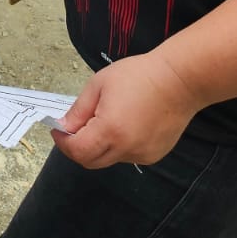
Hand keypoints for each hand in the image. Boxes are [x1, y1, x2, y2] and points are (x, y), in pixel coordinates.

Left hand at [51, 50, 201, 167]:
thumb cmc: (138, 76)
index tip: (58, 129)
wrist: (179, 80)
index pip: (77, 151)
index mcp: (110, 131)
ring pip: (108, 159)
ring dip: (98, 146)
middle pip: (90, 161)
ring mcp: (142, 155)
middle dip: (77, 147)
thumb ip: (79, 111)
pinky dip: (118, 146)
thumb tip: (64, 127)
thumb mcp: (99, 85)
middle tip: (73, 128)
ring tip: (104, 120)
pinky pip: (127, 156)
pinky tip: (125, 124)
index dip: (62, 142)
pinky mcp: (154, 155)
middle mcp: (126, 149)